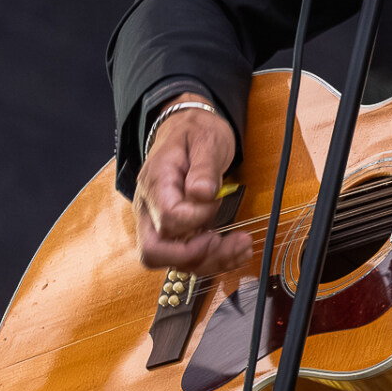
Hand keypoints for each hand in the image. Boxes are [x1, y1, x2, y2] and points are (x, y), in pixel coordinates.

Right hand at [133, 104, 250, 273]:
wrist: (188, 128)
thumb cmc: (196, 133)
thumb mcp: (206, 140)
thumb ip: (204, 167)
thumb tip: (203, 194)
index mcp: (156, 182)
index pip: (168, 217)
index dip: (197, 217)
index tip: (217, 199)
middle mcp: (149, 207)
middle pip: (154, 251)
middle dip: (192, 255)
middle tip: (221, 240)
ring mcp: (158, 222)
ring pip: (173, 261)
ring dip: (210, 261)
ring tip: (242, 246)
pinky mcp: (174, 231)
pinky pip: (187, 256)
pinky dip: (212, 259)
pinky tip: (237, 250)